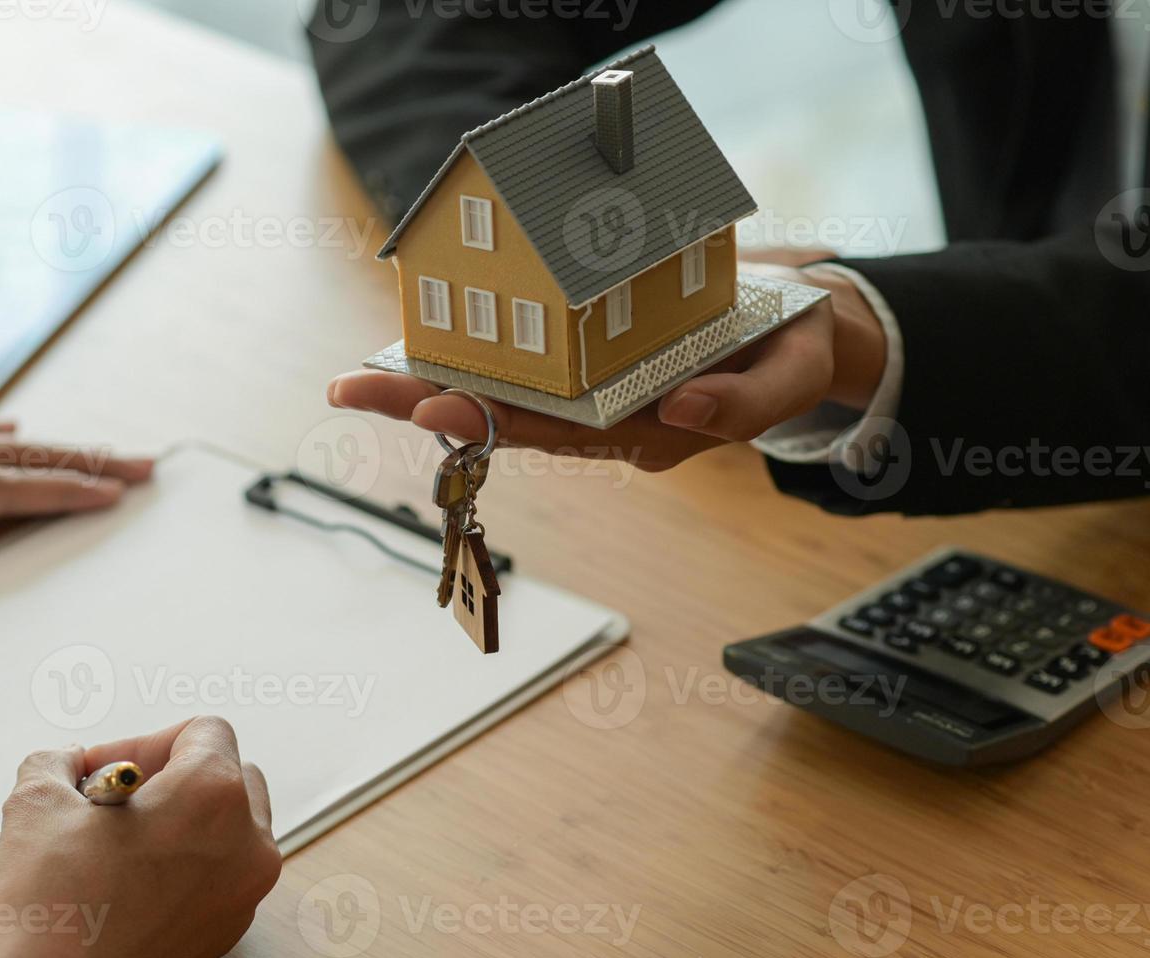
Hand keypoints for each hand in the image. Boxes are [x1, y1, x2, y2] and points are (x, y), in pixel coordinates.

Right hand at [0, 717, 281, 957]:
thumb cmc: (57, 922)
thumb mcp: (35, 807)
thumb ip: (56, 763)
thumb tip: (64, 764)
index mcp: (213, 797)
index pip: (205, 730)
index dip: (144, 740)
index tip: (104, 769)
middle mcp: (246, 845)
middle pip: (228, 775)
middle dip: (171, 776)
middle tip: (114, 799)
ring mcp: (241, 895)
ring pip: (228, 828)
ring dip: (179, 820)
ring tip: (116, 842)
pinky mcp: (225, 933)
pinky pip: (218, 876)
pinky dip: (183, 866)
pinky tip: (126, 880)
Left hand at [327, 261, 886, 471]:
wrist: (800, 330)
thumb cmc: (790, 351)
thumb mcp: (788, 375)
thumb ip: (742, 404)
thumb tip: (678, 410)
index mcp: (645, 430)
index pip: (554, 431)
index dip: (489, 419)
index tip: (430, 406)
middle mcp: (604, 419)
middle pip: (505, 418)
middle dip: (427, 404)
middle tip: (353, 389)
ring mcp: (591, 393)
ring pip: (502, 394)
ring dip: (430, 383)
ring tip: (359, 377)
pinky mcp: (588, 361)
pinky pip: (520, 364)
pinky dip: (469, 353)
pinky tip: (417, 341)